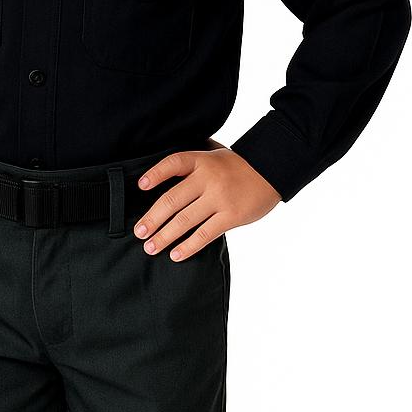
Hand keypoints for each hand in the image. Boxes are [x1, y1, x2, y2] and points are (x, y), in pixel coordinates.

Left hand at [132, 143, 281, 258]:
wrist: (272, 170)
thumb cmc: (237, 166)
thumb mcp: (214, 156)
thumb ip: (192, 166)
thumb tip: (161, 180)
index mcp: (201, 161)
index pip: (173, 163)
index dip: (155, 174)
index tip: (140, 186)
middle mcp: (208, 178)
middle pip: (172, 200)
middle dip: (152, 219)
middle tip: (139, 232)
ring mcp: (219, 198)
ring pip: (185, 220)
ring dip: (164, 236)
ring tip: (150, 247)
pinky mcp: (231, 216)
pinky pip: (204, 234)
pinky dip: (188, 246)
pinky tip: (175, 255)